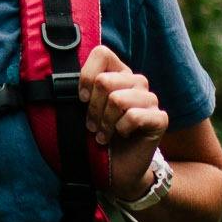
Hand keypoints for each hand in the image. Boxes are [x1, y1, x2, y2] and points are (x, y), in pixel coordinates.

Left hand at [77, 44, 169, 198]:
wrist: (115, 169)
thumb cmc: (98, 136)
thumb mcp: (84, 110)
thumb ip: (82, 90)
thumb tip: (62, 79)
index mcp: (118, 73)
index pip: (102, 53)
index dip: (86, 76)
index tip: (82, 99)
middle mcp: (136, 82)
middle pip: (105, 80)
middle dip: (93, 108)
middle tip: (92, 125)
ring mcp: (150, 99)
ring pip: (118, 99)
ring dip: (105, 122)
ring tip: (103, 134)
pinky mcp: (160, 118)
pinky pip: (134, 116)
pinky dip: (121, 130)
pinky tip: (121, 137)